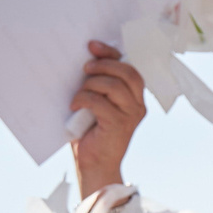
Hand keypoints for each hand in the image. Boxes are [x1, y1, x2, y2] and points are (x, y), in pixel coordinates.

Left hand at [69, 41, 148, 198]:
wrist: (95, 166)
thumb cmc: (92, 134)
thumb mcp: (97, 104)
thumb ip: (99, 86)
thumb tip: (86, 61)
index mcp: (135, 98)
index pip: (130, 67)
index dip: (111, 54)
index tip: (92, 46)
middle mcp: (138, 106)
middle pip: (127, 72)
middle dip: (103, 65)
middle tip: (85, 69)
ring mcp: (130, 116)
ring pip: (113, 85)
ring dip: (91, 84)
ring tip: (79, 94)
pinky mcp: (119, 125)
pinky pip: (99, 102)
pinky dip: (83, 99)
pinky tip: (75, 106)